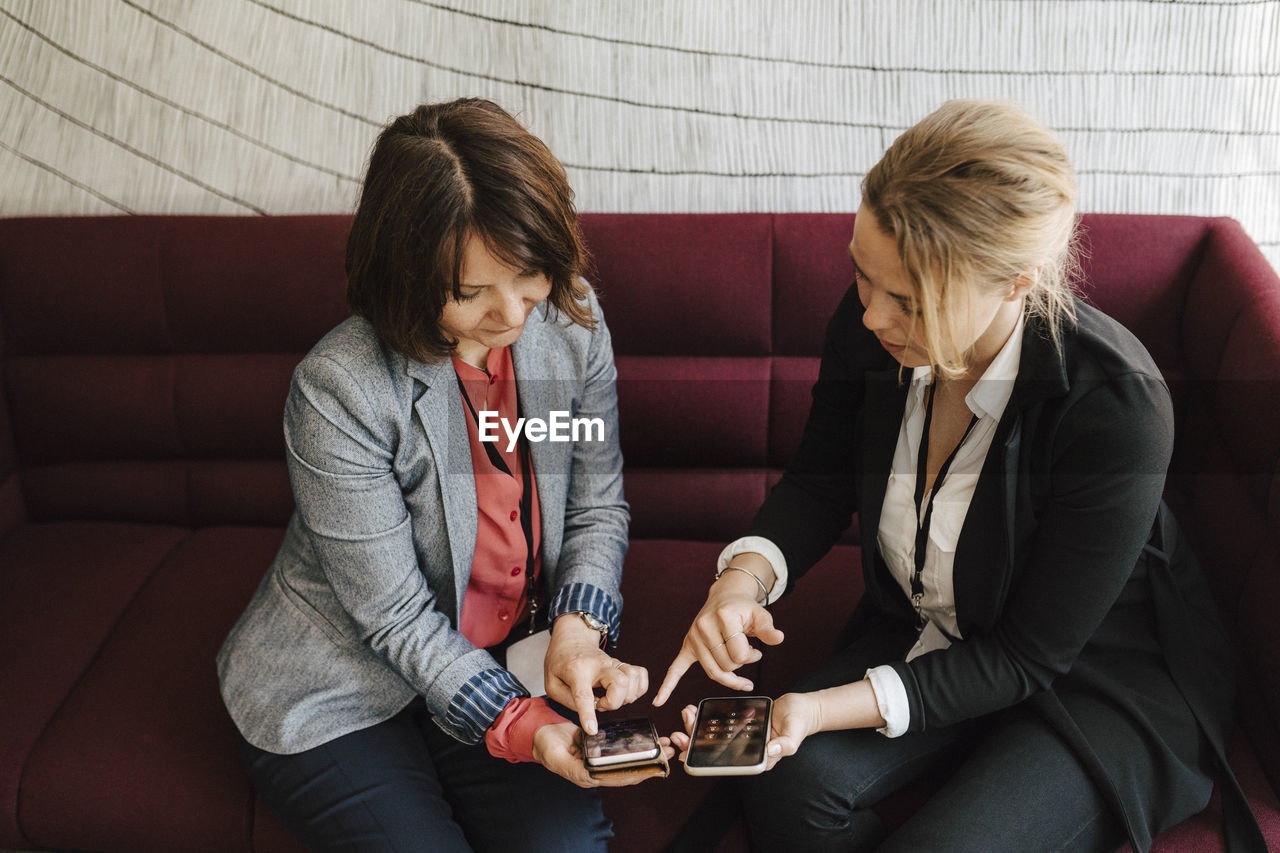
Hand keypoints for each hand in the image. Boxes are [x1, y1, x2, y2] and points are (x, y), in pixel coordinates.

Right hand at [533, 722, 674, 787]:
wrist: (540, 734)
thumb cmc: (546, 746)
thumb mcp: (556, 756)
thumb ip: (573, 767)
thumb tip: (592, 775)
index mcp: (588, 776)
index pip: (618, 777)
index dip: (638, 773)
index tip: (656, 767)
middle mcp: (597, 771)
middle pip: (628, 770)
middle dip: (649, 763)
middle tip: (669, 753)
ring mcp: (599, 760)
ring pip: (627, 760)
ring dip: (647, 753)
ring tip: (665, 745)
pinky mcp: (600, 748)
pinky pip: (621, 750)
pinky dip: (635, 745)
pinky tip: (647, 738)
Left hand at [544, 614, 648, 734]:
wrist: (572, 638)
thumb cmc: (560, 661)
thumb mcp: (551, 683)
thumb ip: (567, 700)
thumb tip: (590, 711)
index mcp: (577, 670)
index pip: (583, 694)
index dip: (588, 714)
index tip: (592, 729)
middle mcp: (599, 665)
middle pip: (620, 683)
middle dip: (614, 703)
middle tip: (600, 704)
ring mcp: (613, 663)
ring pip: (633, 679)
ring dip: (626, 696)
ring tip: (611, 698)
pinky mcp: (622, 664)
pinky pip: (641, 674)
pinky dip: (638, 688)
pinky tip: (625, 692)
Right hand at [652, 571, 784, 705]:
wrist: (725, 598)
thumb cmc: (744, 609)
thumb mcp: (760, 614)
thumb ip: (768, 629)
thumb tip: (778, 638)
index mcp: (723, 617)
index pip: (738, 655)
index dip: (752, 658)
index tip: (757, 651)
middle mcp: (704, 626)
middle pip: (725, 666)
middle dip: (741, 665)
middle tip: (750, 654)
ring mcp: (693, 637)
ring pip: (712, 671)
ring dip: (728, 675)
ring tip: (739, 670)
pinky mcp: (687, 645)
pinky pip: (675, 668)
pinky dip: (668, 685)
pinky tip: (659, 700)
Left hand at [668, 692, 818, 772]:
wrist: (802, 709)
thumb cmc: (799, 723)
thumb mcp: (795, 733)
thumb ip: (785, 744)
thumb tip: (771, 750)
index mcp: (755, 758)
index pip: (725, 763)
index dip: (704, 760)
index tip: (687, 753)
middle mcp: (746, 750)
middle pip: (714, 750)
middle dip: (693, 742)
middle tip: (678, 733)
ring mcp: (741, 737)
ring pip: (713, 737)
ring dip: (696, 728)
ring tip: (685, 715)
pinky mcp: (740, 724)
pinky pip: (719, 724)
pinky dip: (705, 718)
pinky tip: (695, 710)